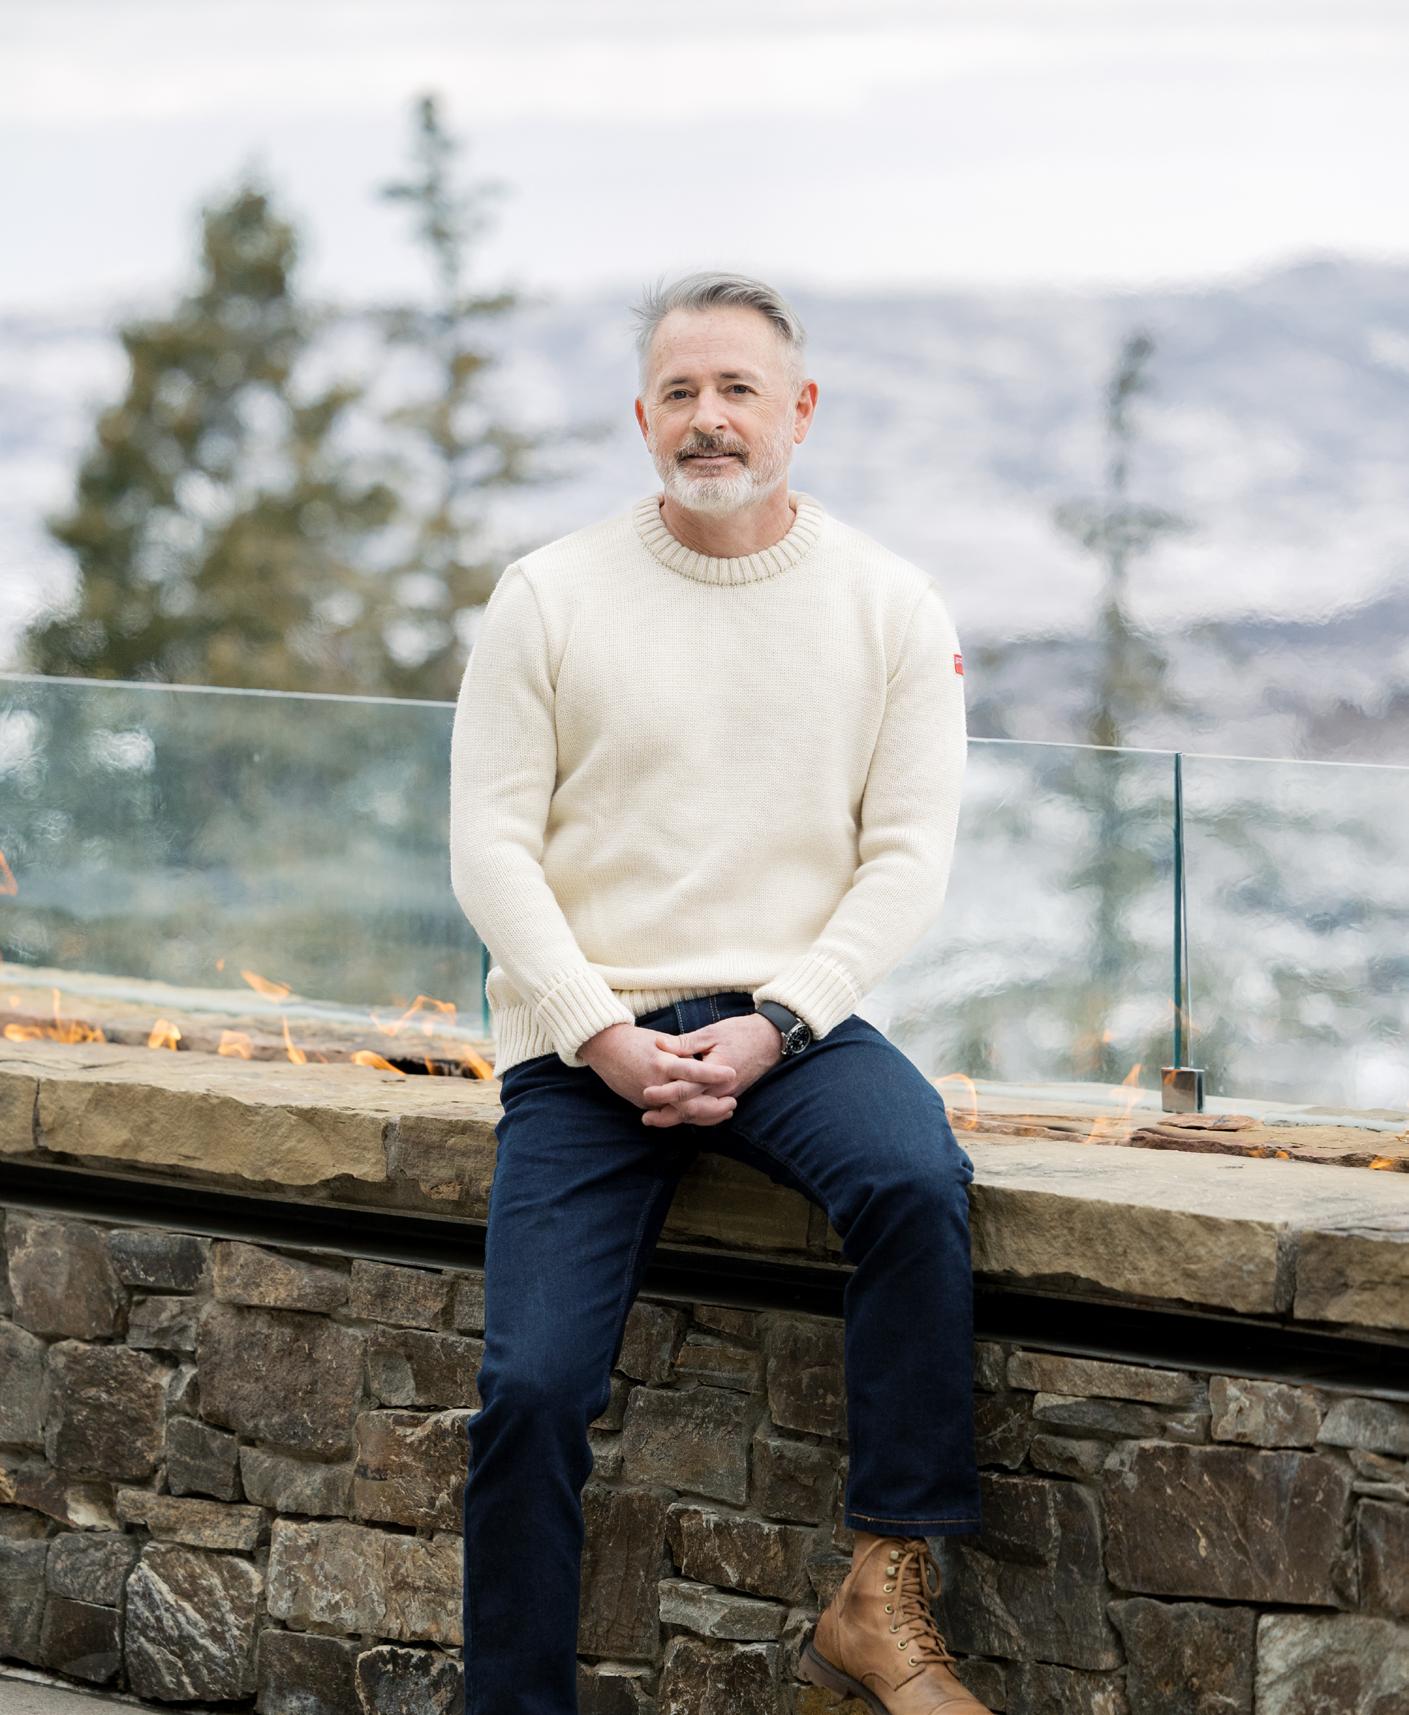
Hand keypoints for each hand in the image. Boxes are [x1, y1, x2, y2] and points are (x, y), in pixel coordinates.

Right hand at [578, 1021, 740, 1125]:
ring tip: (725, 1110)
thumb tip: (703, 1060)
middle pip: (689, 1104)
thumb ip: (682, 1052)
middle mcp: (656, 1084)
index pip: (692, 1072)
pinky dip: (689, 1115)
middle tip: (733, 1102)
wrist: (604, 1048)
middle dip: (713, 1108)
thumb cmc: (634, 1040)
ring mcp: (648, 1098)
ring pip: (681, 1114)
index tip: (732, 1073)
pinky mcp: (644, 1105)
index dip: (713, 1074)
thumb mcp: (660, 1041)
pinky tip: (706, 1113)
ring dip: (705, 1116)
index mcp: (662, 1063)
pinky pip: (670, 1114)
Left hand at [639, 1012, 783, 1128]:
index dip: (664, 1093)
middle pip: (691, 1109)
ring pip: (700, 1114)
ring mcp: (727, 1095)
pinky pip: (709, 1111)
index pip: (686, 1089)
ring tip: (657, 1120)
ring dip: (678, 1119)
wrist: (771, 1039)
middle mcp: (722, 1090)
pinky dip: (694, 1116)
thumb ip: (685, 1043)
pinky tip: (680, 1115)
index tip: (645, 1093)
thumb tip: (659, 1044)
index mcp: (715, 1073)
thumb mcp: (711, 1033)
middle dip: (667, 1116)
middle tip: (645, 1118)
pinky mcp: (730, 1095)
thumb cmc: (740, 1032)